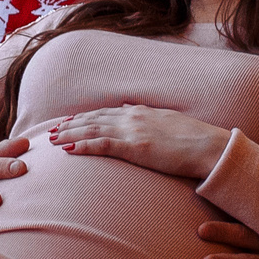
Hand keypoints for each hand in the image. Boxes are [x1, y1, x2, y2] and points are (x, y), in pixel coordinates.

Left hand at [50, 105, 229, 180]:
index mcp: (140, 111)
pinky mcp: (135, 146)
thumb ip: (145, 116)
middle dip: (70, 125)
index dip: (83, 117)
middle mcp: (132, 117)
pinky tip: (68, 149)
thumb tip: (128, 108)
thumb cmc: (192, 139)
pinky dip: (82, 145)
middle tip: (50, 131)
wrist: (208, 147)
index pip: (105, 112)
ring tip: (52, 140)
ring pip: (92, 129)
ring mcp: (133, 130)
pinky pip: (102, 145)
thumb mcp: (166, 121)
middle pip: (93, 119)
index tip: (67, 122)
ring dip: (70, 134)